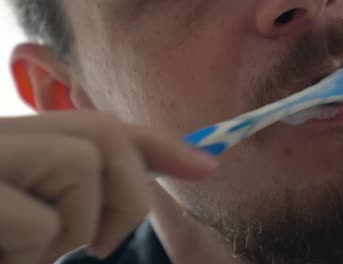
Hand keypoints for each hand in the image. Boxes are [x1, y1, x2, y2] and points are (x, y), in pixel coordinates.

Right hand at [0, 111, 217, 263]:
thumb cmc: (6, 238)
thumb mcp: (44, 221)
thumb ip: (92, 199)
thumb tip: (189, 177)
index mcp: (20, 147)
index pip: (104, 127)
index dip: (158, 143)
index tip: (207, 165)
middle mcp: (1, 138)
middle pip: (103, 133)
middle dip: (126, 192)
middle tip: (96, 243)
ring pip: (81, 163)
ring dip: (70, 226)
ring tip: (24, 252)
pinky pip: (43, 220)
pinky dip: (33, 251)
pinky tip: (3, 255)